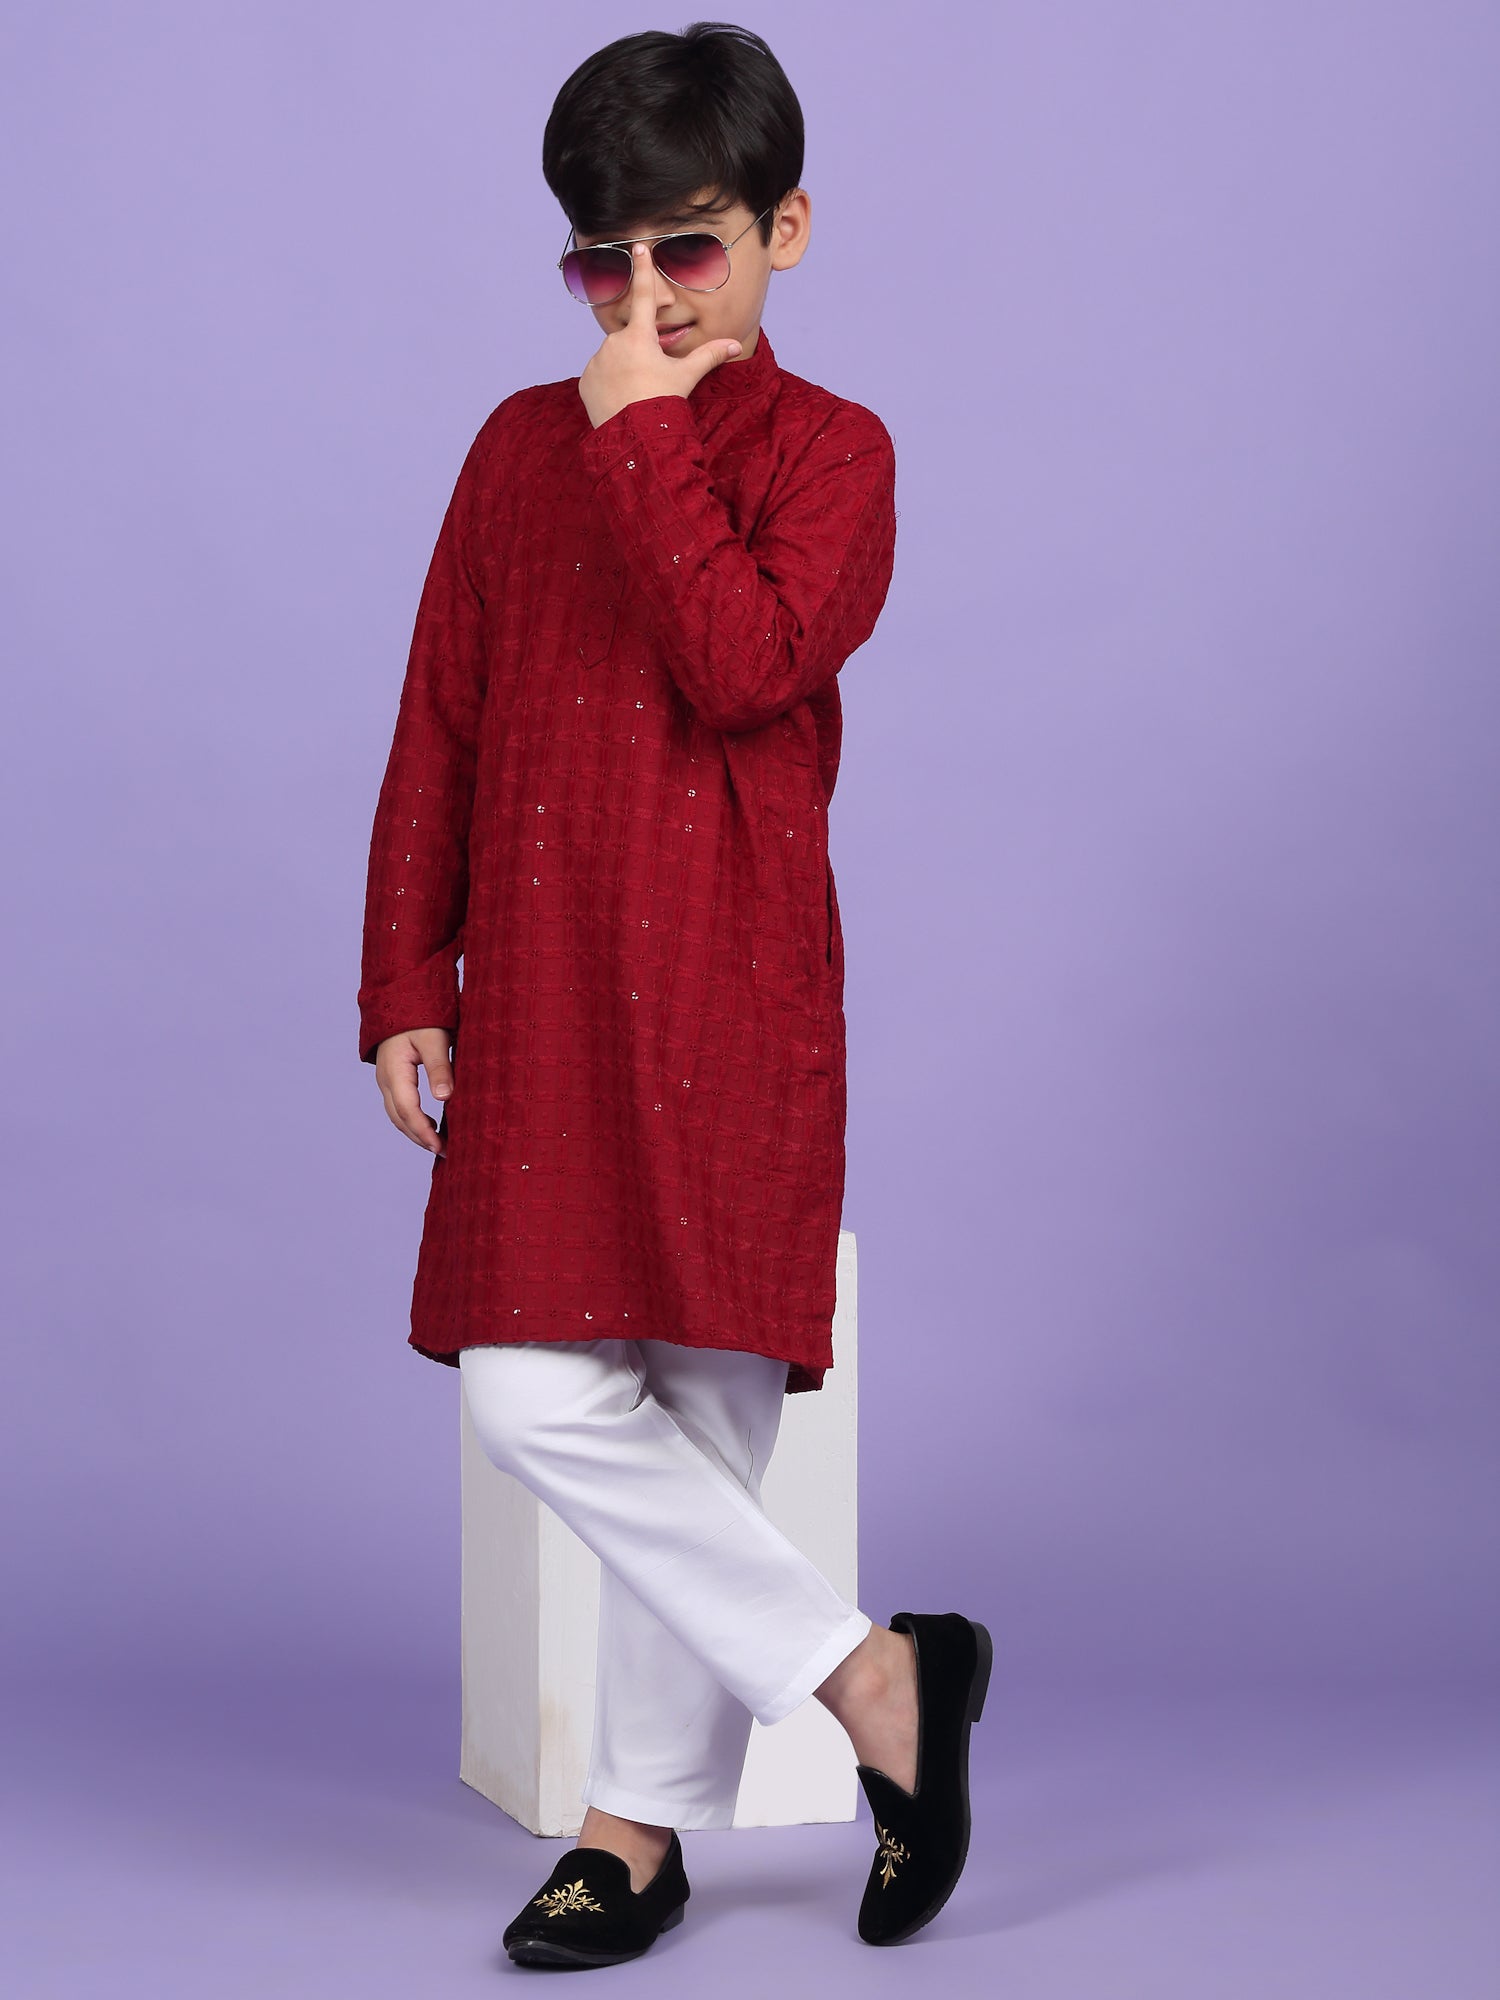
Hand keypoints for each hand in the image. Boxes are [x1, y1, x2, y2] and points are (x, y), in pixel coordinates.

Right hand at [375, 1026, 454, 1154]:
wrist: (401, 998)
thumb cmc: (420, 1016)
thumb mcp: (434, 1039)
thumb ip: (439, 1067)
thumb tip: (444, 1098)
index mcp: (395, 1071)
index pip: (408, 1110)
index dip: (424, 1132)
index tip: (441, 1147)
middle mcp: (386, 1080)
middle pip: (400, 1118)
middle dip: (420, 1138)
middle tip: (446, 1152)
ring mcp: (386, 1080)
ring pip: (397, 1115)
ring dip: (416, 1132)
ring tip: (439, 1145)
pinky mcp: (393, 1078)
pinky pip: (399, 1106)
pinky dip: (413, 1120)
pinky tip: (431, 1126)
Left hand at [578, 241, 742, 427]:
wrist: (634, 439)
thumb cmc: (662, 404)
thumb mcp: (686, 377)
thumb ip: (709, 356)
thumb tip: (736, 344)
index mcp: (640, 337)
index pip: (644, 297)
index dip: (643, 271)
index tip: (638, 248)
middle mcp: (614, 343)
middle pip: (630, 340)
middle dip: (640, 355)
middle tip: (648, 381)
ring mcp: (597, 361)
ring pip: (613, 358)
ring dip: (624, 370)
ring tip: (634, 394)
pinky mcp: (585, 380)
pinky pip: (598, 375)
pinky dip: (608, 384)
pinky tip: (619, 400)